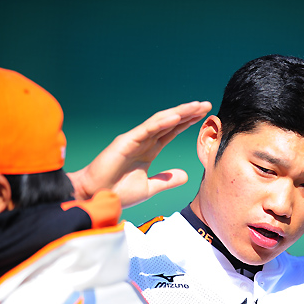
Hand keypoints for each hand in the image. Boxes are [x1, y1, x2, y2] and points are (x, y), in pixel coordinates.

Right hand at [68, 101, 211, 207]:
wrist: (97, 198)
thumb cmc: (118, 192)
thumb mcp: (149, 188)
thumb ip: (166, 180)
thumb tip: (185, 176)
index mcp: (149, 150)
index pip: (172, 132)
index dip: (187, 123)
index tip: (203, 116)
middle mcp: (143, 141)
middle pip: (169, 122)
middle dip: (188, 113)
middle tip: (206, 105)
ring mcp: (135, 139)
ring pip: (160, 121)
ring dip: (179, 112)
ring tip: (196, 106)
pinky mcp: (126, 142)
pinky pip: (147, 129)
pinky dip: (162, 122)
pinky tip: (176, 116)